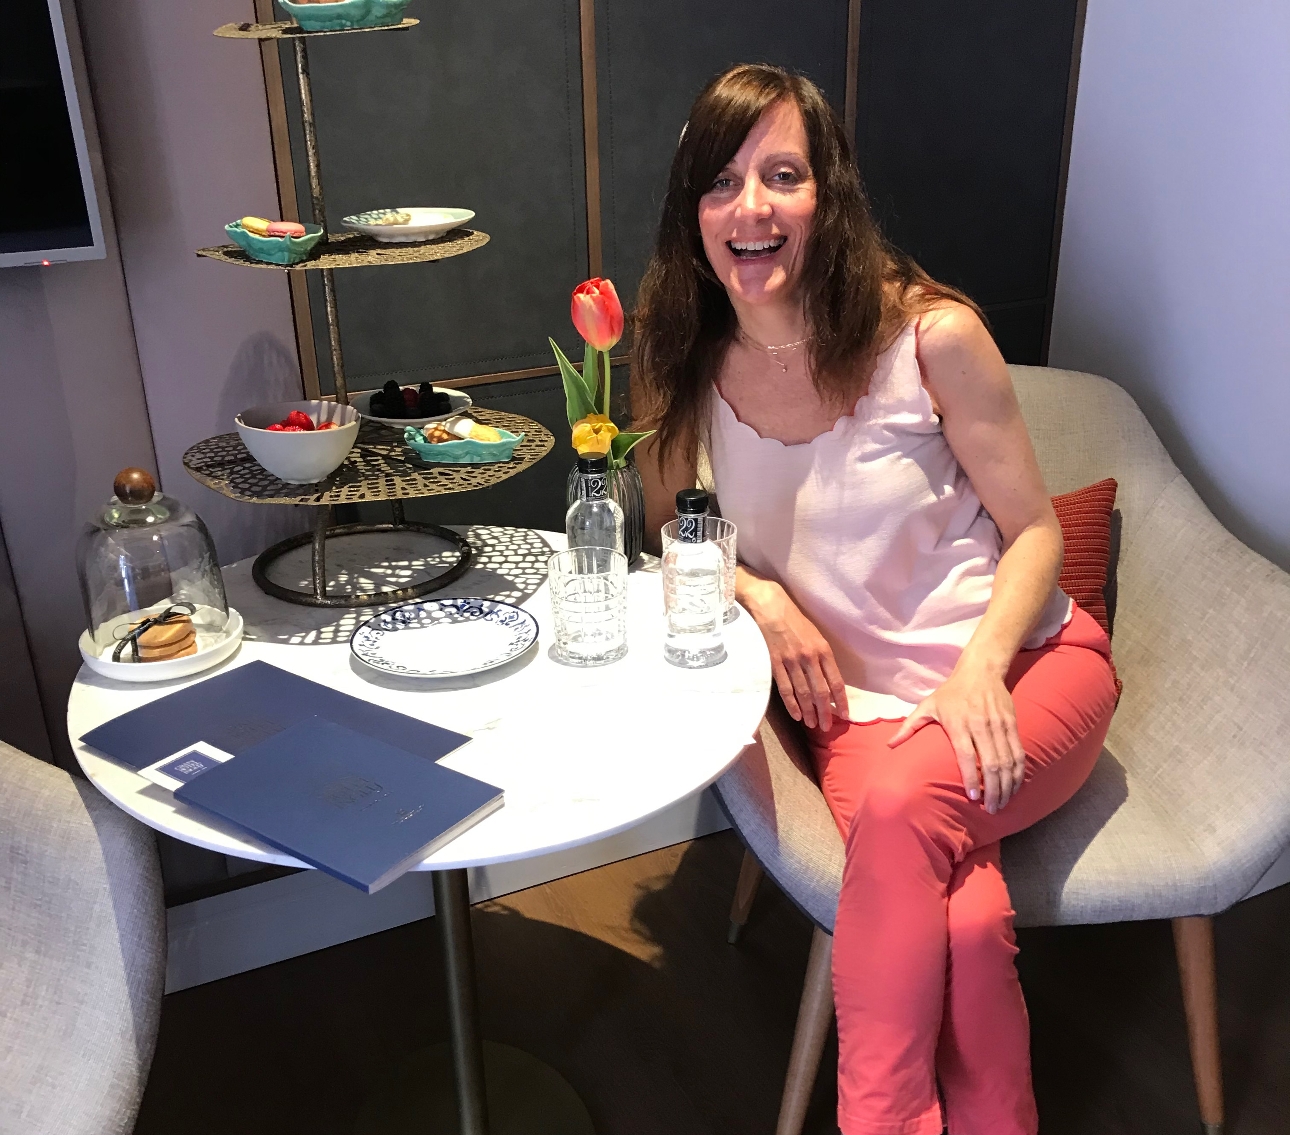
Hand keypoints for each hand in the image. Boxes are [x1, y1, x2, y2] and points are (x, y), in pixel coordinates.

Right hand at [744, 580, 845, 730]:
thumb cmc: (795, 620)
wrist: (771, 606)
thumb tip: (828, 680)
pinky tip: (796, 715)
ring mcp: (791, 662)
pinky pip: (785, 689)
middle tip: (826, 727)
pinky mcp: (775, 663)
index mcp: (823, 650)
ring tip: (812, 724)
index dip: (841, 700)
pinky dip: (791, 704)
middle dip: (825, 712)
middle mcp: (809, 657)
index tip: (844, 714)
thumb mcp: (816, 635)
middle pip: (820, 691)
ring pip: (803, 693)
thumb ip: (822, 657)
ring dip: (809, 711)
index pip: (836, 681)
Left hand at [887, 665, 1025, 813]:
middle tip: (991, 809)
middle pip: (992, 763)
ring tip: (1002, 803)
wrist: (980, 670)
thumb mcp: (927, 705)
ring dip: (1007, 785)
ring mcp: (999, 725)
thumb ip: (909, 727)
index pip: (967, 755)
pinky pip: (1018, 752)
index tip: (973, 798)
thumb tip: (889, 745)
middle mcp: (980, 725)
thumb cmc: (950, 692)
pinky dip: (1018, 772)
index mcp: (958, 723)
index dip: (972, 778)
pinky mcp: (1012, 724)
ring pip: (1008, 761)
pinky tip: (1015, 787)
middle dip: (993, 790)